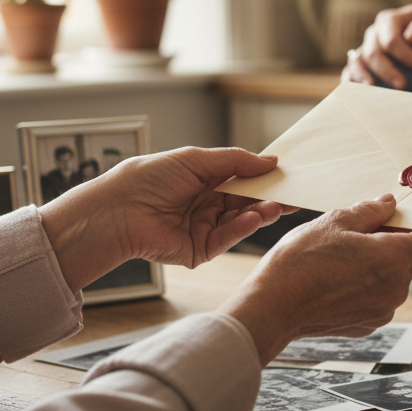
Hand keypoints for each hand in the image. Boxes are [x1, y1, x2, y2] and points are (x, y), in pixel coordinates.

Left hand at [40, 147, 289, 289]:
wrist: (118, 210)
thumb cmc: (148, 178)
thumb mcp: (196, 160)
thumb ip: (236, 161)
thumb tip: (271, 161)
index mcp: (203, 181)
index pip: (242, 180)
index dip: (264, 178)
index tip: (289, 177)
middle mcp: (205, 205)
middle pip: (245, 202)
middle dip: (269, 198)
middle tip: (293, 196)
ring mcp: (203, 229)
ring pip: (240, 221)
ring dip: (258, 213)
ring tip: (275, 206)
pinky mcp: (198, 251)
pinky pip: (226, 239)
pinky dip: (241, 229)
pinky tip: (252, 219)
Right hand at [219, 194, 411, 361]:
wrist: (271, 307)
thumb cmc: (300, 264)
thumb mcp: (335, 222)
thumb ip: (370, 211)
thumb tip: (389, 203)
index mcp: (393, 260)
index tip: (402, 219)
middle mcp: (394, 290)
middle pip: (410, 259)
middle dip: (391, 242)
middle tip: (358, 232)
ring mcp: (381, 311)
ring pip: (391, 279)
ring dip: (376, 264)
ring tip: (341, 255)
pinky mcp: (365, 324)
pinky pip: (376, 298)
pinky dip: (364, 285)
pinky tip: (335, 277)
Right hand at [341, 4, 411, 87]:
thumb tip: (411, 39)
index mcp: (390, 20)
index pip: (391, 40)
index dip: (406, 56)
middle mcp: (375, 33)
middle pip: (373, 52)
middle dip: (387, 71)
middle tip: (403, 87)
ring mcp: (367, 48)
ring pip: (357, 61)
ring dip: (364, 77)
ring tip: (375, 91)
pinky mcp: (363, 64)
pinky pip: (350, 71)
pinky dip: (351, 81)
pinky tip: (360, 93)